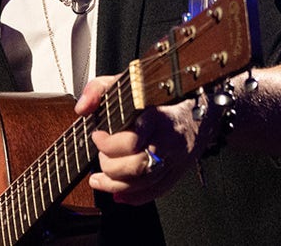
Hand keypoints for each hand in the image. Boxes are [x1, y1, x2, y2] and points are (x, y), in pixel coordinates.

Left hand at [74, 76, 213, 204]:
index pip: (132, 140)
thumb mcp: (127, 82)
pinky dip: (133, 197)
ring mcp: (174, 160)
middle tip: (101, 156)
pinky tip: (117, 193)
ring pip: (144, 183)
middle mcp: (168, 141)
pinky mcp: (176, 173)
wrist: (198, 110)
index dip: (109, 144)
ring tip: (100, 178)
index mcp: (156, 117)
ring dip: (115, 185)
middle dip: (111, 166)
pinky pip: (155, 192)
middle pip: (137, 166)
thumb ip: (99, 89)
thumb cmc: (159, 98)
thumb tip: (82, 108)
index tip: (98, 136)